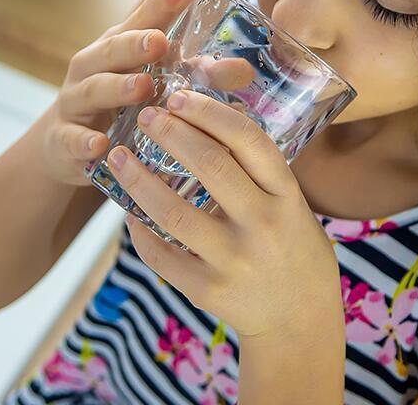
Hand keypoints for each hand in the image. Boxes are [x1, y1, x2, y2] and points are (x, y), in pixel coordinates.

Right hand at [37, 0, 197, 186]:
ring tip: (141, 87)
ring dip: (117, 88)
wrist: (67, 144)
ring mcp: (75, 102)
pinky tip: (99, 146)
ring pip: (93, 90)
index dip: (162, 3)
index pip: (141, 19)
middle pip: (112, 50)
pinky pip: (72, 139)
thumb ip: (197, 74)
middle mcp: (93, 67)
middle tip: (160, 41)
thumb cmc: (121, 102)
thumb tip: (245, 71)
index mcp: (118, 47)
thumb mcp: (155, 82)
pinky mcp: (64, 139)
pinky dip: (84, 142)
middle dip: (135, 44)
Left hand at [105, 88, 341, 343]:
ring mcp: (235, 260)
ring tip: (117, 156)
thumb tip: (208, 120)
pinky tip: (126, 212)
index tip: (180, 96)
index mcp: (287, 197)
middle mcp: (264, 225)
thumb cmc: (293, 249)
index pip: (249, 141)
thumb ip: (259, 173)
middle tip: (146, 115)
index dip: (210, 113)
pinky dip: (139, 231)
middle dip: (171, 133)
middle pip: (211, 166)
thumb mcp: (293, 206)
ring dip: (138, 180)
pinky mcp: (209, 290)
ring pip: (174, 213)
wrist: (299, 321)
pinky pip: (162, 255)